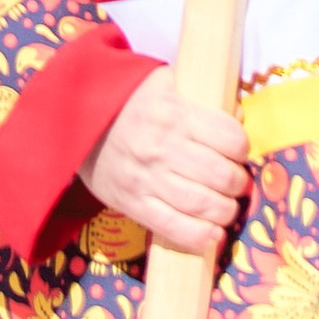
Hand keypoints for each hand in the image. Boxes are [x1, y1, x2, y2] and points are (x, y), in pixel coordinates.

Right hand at [81, 67, 250, 252]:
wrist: (77, 123)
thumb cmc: (128, 100)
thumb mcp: (163, 82)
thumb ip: (198, 97)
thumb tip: (238, 116)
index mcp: (173, 113)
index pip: (228, 138)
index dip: (242, 148)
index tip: (239, 151)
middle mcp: (162, 148)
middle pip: (220, 175)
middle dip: (238, 183)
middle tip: (237, 182)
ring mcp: (147, 180)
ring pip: (202, 205)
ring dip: (226, 210)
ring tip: (227, 206)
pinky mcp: (133, 204)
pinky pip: (174, 228)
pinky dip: (201, 236)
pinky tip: (213, 233)